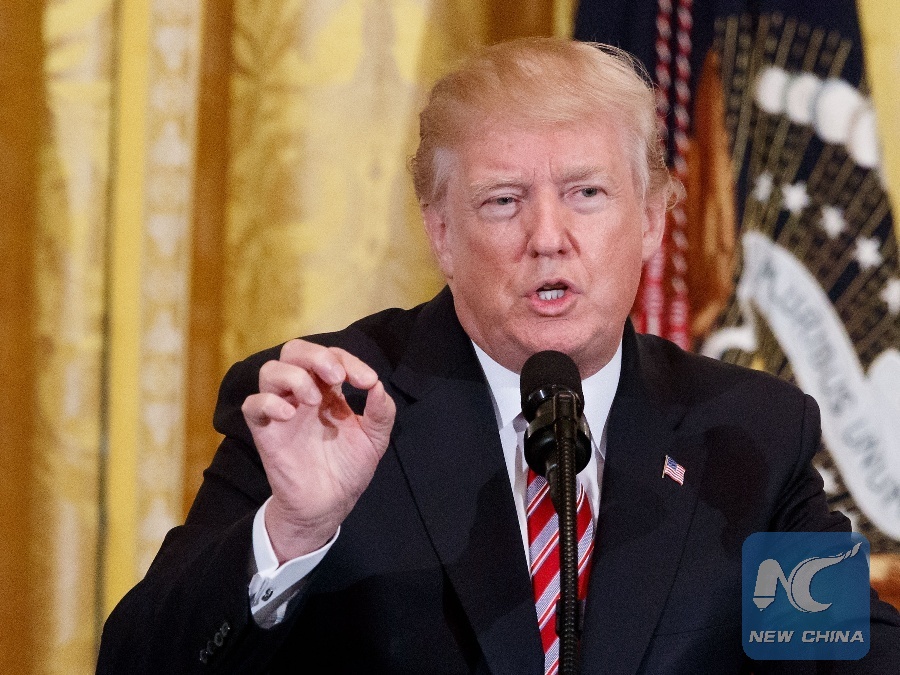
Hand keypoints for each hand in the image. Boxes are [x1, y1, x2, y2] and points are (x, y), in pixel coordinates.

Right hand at [241, 340, 395, 562]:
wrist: (330, 505)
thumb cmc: (348, 468)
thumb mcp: (375, 439)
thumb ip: (381, 412)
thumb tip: (378, 386)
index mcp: (328, 390)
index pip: (331, 357)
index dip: (349, 361)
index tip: (368, 382)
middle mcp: (302, 394)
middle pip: (294, 351)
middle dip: (316, 356)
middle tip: (337, 377)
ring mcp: (282, 411)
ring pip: (270, 371)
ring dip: (294, 377)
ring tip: (315, 400)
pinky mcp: (266, 432)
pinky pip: (252, 405)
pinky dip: (268, 402)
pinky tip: (290, 415)